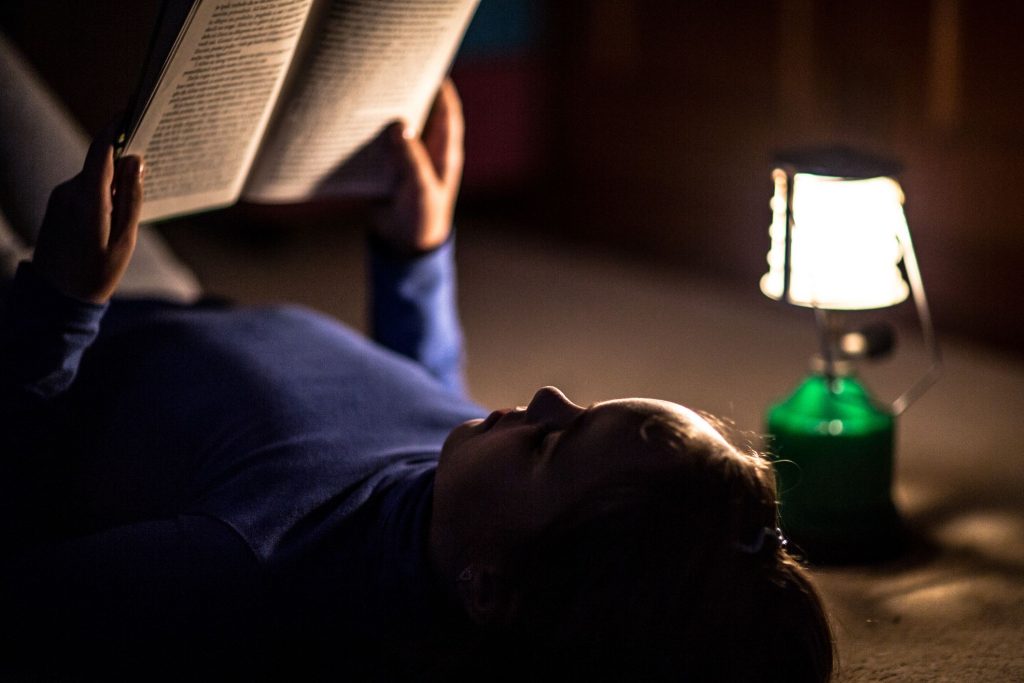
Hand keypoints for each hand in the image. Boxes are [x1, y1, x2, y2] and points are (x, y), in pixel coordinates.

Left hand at [32, 130, 143, 302]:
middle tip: (149, 157)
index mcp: (88, 199)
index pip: (101, 151)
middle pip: (101, 163)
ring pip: (94, 178)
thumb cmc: (97, 273)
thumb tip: (136, 161)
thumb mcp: (124, 239)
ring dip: (114, 183)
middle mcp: (69, 192)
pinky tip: (114, 215)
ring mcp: (60, 198)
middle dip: (123, 160)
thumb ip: (131, 197)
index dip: (115, 127)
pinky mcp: (58, 207)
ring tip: (134, 201)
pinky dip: (102, 193)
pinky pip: (85, 190)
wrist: (57, 299)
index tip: (131, 110)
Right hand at [372, 78, 463, 254]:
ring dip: (385, 112)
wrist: (404, 248)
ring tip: (365, 90)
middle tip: (388, 72)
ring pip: (399, 127)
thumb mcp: (420, 189)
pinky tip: (350, 123)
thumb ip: (411, 159)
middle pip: (421, 112)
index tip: (424, 63)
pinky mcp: (390, 169)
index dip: (439, 85)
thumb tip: (399, 126)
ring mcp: (409, 159)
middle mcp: (428, 151)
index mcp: (445, 151)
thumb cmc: (422, 220)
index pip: (447, 110)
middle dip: (408, 92)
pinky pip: (380, 145)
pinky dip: (369, 134)